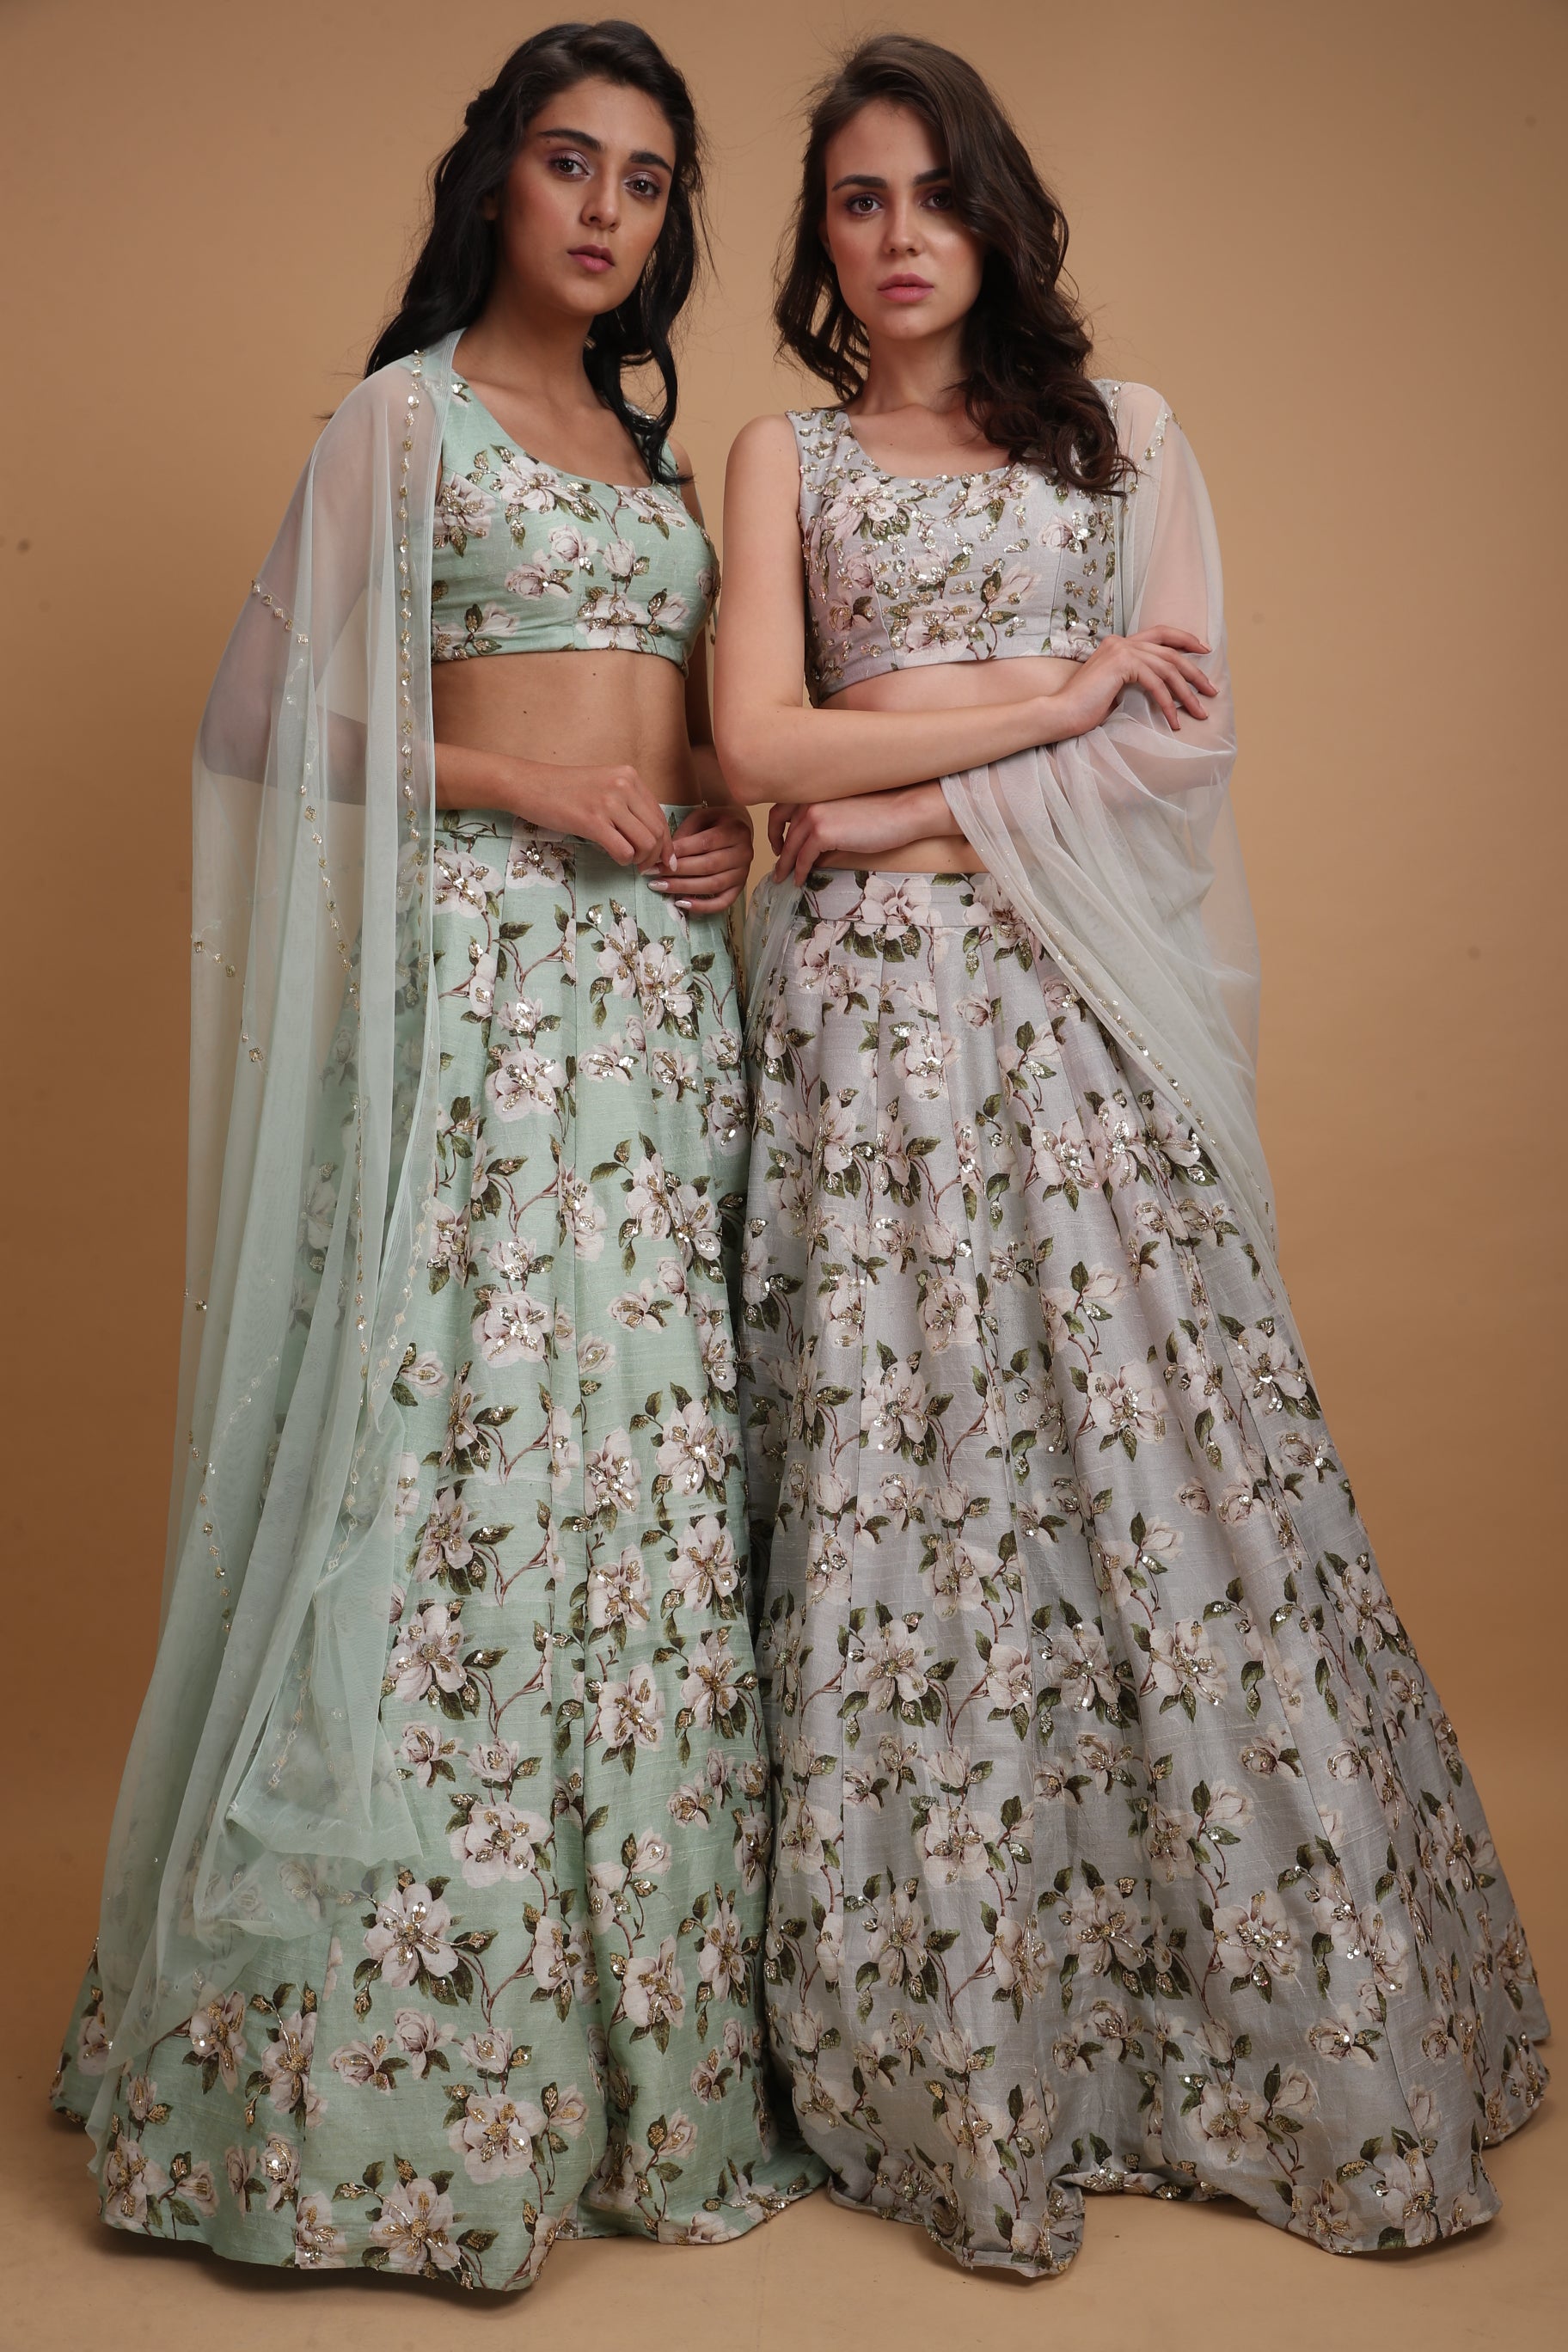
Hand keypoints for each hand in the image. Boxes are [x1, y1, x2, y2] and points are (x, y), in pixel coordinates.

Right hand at [515, 761, 673, 869]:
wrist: (529, 784)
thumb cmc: (564, 789)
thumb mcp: (603, 786)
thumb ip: (627, 804)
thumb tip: (651, 836)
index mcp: (629, 776)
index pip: (660, 816)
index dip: (666, 843)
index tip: (664, 860)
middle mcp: (623, 786)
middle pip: (657, 831)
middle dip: (655, 856)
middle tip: (644, 867)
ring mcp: (608, 802)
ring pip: (645, 843)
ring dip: (640, 859)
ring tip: (629, 861)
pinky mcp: (592, 820)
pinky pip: (623, 850)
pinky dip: (623, 860)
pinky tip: (614, 857)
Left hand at [649, 802, 753, 914]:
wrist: (738, 831)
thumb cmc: (715, 822)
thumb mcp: (701, 817)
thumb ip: (686, 833)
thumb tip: (667, 856)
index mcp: (735, 831)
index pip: (705, 843)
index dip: (680, 852)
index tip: (658, 858)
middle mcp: (744, 853)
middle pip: (708, 865)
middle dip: (678, 871)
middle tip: (653, 874)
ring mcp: (743, 873)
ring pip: (713, 885)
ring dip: (684, 888)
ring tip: (661, 886)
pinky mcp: (739, 888)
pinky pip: (722, 902)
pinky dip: (702, 906)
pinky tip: (682, 903)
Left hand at [767, 787, 949, 884]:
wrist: (902, 812)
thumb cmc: (882, 812)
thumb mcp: (845, 812)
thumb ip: (825, 824)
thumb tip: (813, 851)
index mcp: (814, 791)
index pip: (781, 809)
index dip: (775, 830)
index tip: (778, 844)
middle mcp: (810, 800)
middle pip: (782, 830)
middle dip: (778, 850)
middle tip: (778, 867)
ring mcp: (814, 815)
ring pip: (790, 846)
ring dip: (785, 865)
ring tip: (784, 879)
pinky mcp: (823, 833)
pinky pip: (803, 858)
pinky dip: (799, 871)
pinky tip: (799, 880)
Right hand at [1049, 626, 1217, 739]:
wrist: (1060, 714)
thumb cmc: (1084, 710)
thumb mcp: (1116, 690)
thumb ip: (1135, 681)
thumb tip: (1163, 689)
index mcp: (1119, 644)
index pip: (1160, 633)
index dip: (1185, 639)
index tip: (1204, 650)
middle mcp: (1121, 642)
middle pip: (1170, 652)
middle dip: (1194, 673)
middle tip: (1211, 691)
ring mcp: (1121, 650)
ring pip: (1167, 669)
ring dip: (1187, 693)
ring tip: (1199, 712)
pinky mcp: (1121, 664)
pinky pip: (1156, 683)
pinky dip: (1168, 704)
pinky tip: (1174, 721)